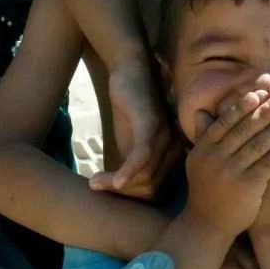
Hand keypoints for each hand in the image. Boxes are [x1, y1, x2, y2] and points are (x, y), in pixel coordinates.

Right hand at [90, 63, 182, 197]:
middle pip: (150, 189)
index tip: (108, 192)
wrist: (130, 71)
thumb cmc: (131, 107)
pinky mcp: (151, 127)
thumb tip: (122, 193)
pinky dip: (126, 173)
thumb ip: (134, 166)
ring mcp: (165, 139)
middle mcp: (175, 150)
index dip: (130, 197)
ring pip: (144, 177)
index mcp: (174, 156)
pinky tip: (112, 181)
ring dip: (117, 184)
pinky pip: (141, 158)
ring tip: (94, 182)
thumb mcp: (132, 142)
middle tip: (97, 186)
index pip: (155, 192)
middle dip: (123, 193)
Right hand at [184, 88, 269, 237]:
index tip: (258, 93)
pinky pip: (268, 164)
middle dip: (263, 113)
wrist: (207, 223)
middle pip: (243, 130)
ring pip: (257, 145)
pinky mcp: (247, 186)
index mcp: (204, 148)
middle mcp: (215, 157)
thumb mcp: (199, 161)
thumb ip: (203, 136)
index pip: (225, 122)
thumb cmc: (207, 188)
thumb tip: (202, 111)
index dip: (242, 106)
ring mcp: (230, 172)